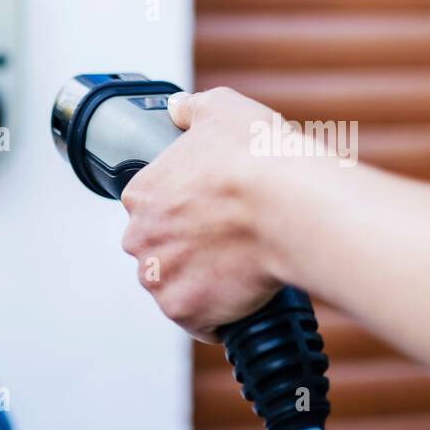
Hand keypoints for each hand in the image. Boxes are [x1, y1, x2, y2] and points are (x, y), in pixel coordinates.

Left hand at [119, 87, 284, 342]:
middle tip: (230, 241)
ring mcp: (160, 279)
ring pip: (176, 287)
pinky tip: (243, 295)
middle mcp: (140, 238)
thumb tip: (178, 109)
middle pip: (159, 251)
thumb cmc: (260, 157)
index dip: (185, 211)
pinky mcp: (185, 312)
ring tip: (241, 269)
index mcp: (142, 193)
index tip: (211, 212)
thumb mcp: (223, 108)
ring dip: (201, 283)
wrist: (289, 206)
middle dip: (188, 250)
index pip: (150, 209)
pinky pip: (198, 321)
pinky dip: (219, 315)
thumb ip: (192, 109)